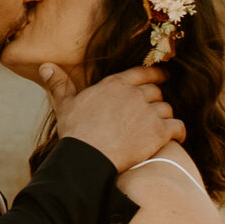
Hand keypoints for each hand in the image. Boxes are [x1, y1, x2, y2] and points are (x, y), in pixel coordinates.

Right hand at [51, 65, 183, 172]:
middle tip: (151, 112)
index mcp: (115, 84)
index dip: (155, 75)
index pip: (143, 73)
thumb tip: (45, 66)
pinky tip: (175, 137)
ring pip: (167, 109)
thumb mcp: (65, 105)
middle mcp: (135, 94)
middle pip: (156, 92)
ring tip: (158, 128)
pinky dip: (179, 132)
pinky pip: (178, 126)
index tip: (161, 78)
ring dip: (165, 118)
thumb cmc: (75, 132)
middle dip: (155, 102)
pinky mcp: (159, 132)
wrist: (88, 157)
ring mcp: (149, 112)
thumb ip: (59, 84)